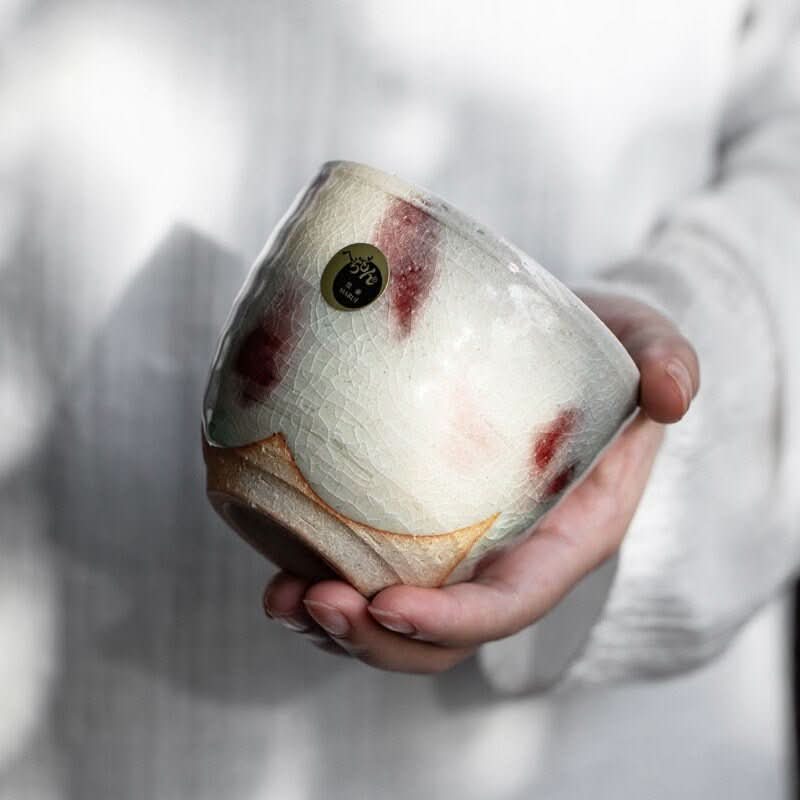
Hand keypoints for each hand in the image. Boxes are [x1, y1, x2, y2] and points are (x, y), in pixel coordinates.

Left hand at [263, 292, 699, 672]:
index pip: (510, 603)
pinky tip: (276, 559)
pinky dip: (319, 581)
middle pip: (442, 637)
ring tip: (282, 595)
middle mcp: (506, 559)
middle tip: (314, 598)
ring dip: (334, 624)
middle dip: (374, 638)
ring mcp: (456, 550)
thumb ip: (667, 359)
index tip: (386, 602)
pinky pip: (367, 572)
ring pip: (395, 621)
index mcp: (564, 538)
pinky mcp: (414, 526)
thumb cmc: (600, 355)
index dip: (452, 620)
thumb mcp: (643, 343)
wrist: (556, 354)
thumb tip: (671, 392)